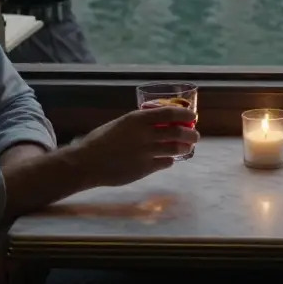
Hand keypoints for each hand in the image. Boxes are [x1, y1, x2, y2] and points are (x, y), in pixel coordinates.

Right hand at [71, 106, 198, 186]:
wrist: (87, 163)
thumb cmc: (101, 140)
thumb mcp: (121, 124)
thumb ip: (139, 123)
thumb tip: (158, 123)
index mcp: (137, 119)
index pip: (170, 113)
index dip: (185, 115)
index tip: (192, 116)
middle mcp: (145, 134)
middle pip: (178, 133)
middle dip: (191, 134)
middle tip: (195, 136)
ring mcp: (146, 153)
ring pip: (175, 149)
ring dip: (185, 148)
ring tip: (187, 148)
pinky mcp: (145, 169)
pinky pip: (165, 163)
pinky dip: (170, 160)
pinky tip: (168, 160)